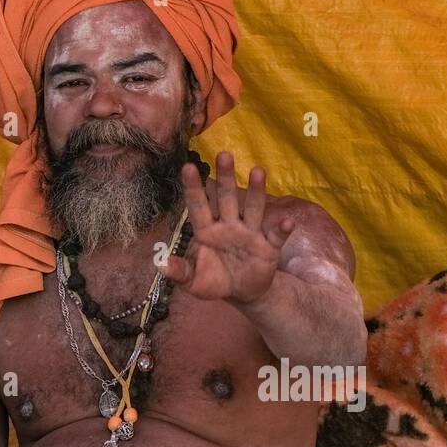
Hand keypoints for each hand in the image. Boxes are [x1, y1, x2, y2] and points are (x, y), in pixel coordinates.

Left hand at [159, 151, 295, 303]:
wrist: (242, 292)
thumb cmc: (213, 281)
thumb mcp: (193, 281)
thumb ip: (179, 272)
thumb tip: (159, 264)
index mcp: (207, 231)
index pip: (199, 206)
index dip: (193, 188)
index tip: (188, 167)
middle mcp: (229, 226)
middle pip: (227, 198)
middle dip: (226, 178)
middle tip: (224, 154)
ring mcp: (250, 233)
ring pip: (253, 208)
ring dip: (256, 191)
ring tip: (258, 171)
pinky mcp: (268, 246)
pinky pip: (276, 236)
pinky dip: (282, 229)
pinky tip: (287, 222)